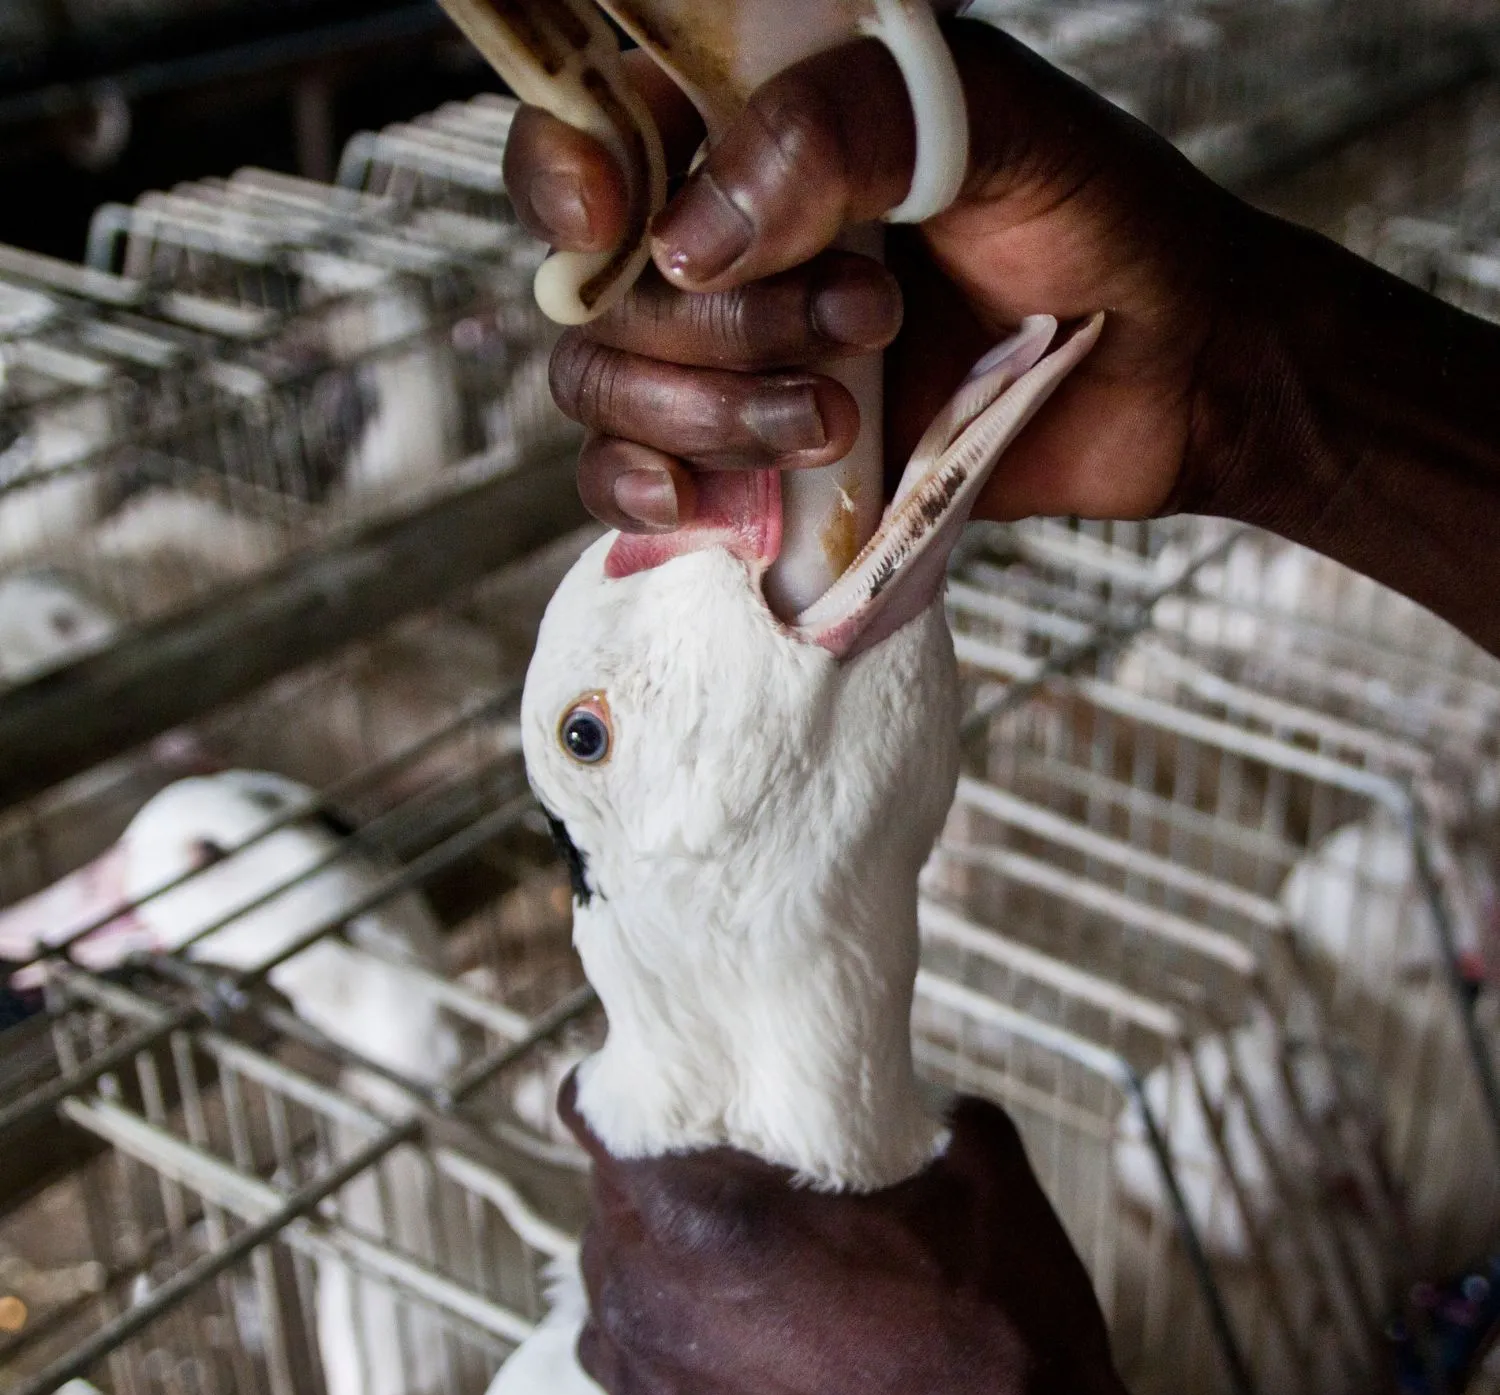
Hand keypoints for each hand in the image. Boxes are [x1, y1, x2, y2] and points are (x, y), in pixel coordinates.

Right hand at [502, 17, 1263, 534]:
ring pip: (609, 387)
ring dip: (710, 413)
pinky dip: (652, 496)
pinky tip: (720, 508)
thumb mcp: (993, 128)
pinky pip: (636, 483)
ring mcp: (736, 359)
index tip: (613, 216)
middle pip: (602, 286)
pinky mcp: (756, 462)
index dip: (568, 172)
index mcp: (767, 129)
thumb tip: (686, 240)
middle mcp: (731, 243)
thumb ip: (840, 133)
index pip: (599, 125)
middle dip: (718, 324)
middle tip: (865, 322)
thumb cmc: (1101, 226)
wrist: (1176, 375)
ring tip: (842, 417)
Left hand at [561, 1078, 1188, 1394]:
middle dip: (644, 1172)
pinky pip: (636, 1372)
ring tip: (716, 1238)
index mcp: (707, 1220)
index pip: (591, 1121)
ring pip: (609, 1294)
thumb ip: (911, 1099)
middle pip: (603, 1206)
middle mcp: (662, 1307)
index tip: (647, 1076)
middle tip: (704, 1151)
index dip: (615, 1087)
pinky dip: (665, 1336)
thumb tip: (888, 1083)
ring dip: (646, 1256)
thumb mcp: (976, 1161)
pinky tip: (729, 1321)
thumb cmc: (996, 1331)